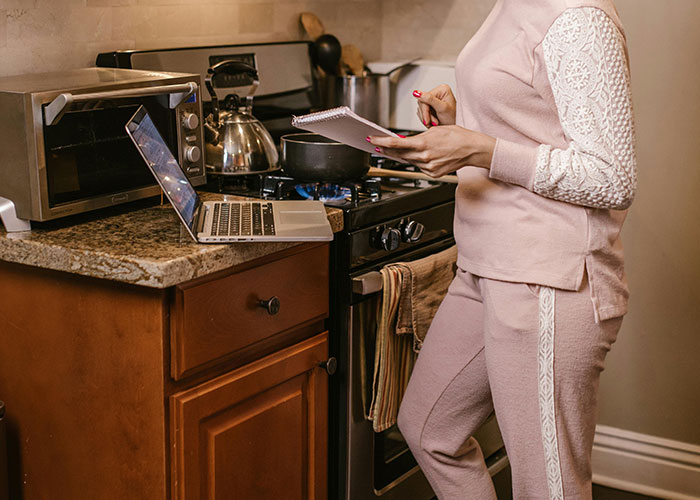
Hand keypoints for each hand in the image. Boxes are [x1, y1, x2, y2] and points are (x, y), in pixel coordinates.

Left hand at [368, 126, 495, 176]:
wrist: (472, 149)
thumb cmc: (457, 136)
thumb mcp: (435, 130)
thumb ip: (418, 137)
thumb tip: (405, 142)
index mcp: (423, 144)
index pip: (396, 144)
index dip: (382, 142)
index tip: (373, 140)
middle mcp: (424, 157)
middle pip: (400, 154)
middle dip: (389, 149)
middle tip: (379, 144)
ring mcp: (429, 167)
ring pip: (409, 161)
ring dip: (403, 155)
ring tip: (398, 149)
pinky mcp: (433, 174)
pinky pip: (419, 167)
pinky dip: (417, 161)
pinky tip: (419, 156)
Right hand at [414, 84, 456, 127]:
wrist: (455, 126)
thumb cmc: (454, 117)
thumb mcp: (442, 108)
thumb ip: (430, 100)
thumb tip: (417, 93)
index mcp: (441, 90)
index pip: (425, 98)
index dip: (425, 110)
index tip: (427, 120)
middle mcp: (437, 93)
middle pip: (422, 103)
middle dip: (426, 115)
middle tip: (432, 123)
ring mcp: (433, 100)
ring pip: (421, 109)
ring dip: (426, 118)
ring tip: (435, 123)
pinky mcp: (430, 107)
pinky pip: (422, 113)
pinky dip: (426, 119)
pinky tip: (432, 122)